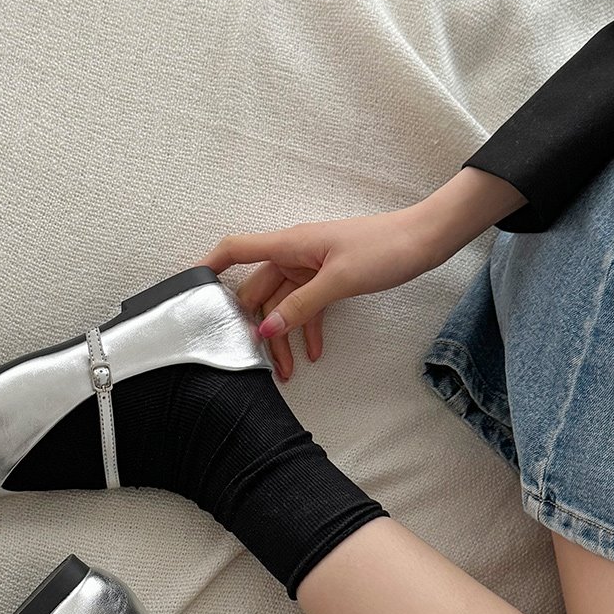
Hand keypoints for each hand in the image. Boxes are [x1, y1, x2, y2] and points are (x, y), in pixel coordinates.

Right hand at [210, 205, 433, 372]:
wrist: (422, 240)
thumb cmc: (383, 248)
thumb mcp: (339, 280)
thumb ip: (301, 306)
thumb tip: (268, 330)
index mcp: (291, 244)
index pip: (238, 249)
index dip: (212, 264)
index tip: (191, 286)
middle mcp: (295, 254)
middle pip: (260, 290)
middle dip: (256, 326)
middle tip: (257, 364)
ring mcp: (312, 267)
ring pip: (285, 305)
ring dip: (284, 336)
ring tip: (287, 373)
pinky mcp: (329, 279)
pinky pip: (309, 306)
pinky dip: (308, 328)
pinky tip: (314, 354)